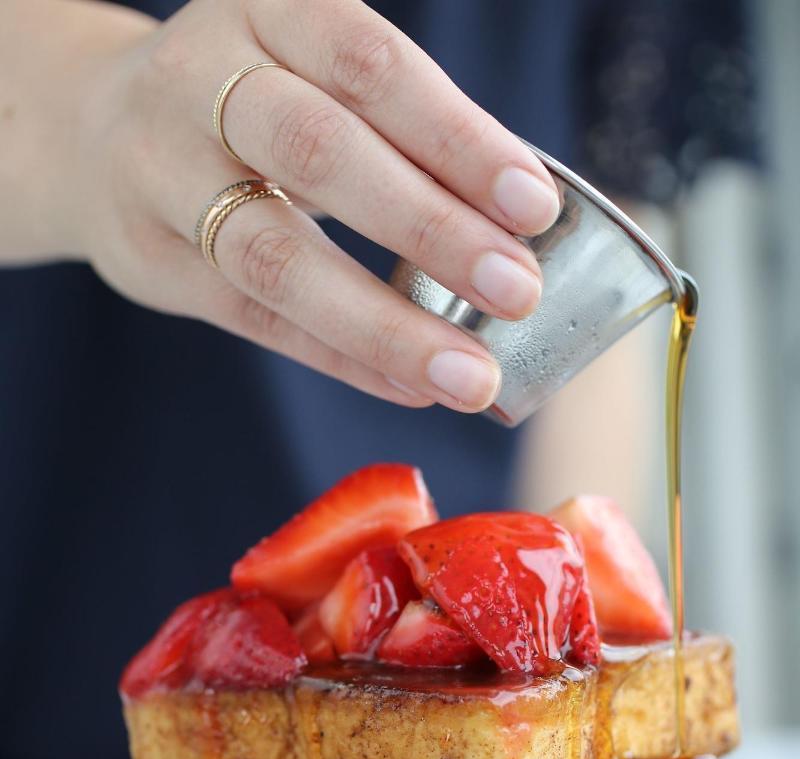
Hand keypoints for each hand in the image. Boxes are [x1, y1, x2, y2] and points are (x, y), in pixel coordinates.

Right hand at [70, 0, 559, 411]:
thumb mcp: (312, 73)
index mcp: (265, 9)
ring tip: (469, 376)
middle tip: (518, 291)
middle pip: (319, 153)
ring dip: (386, 323)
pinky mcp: (153, 260)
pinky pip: (258, 319)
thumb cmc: (249, 104)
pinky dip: (343, 357)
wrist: (95, 131)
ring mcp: (163, 172)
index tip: (534, 207)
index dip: (457, 138)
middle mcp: (201, 79)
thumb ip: (398, 133)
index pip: (369, 67)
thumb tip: (520, 230)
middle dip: (431, 229)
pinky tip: (411, 386)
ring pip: (276, 255)